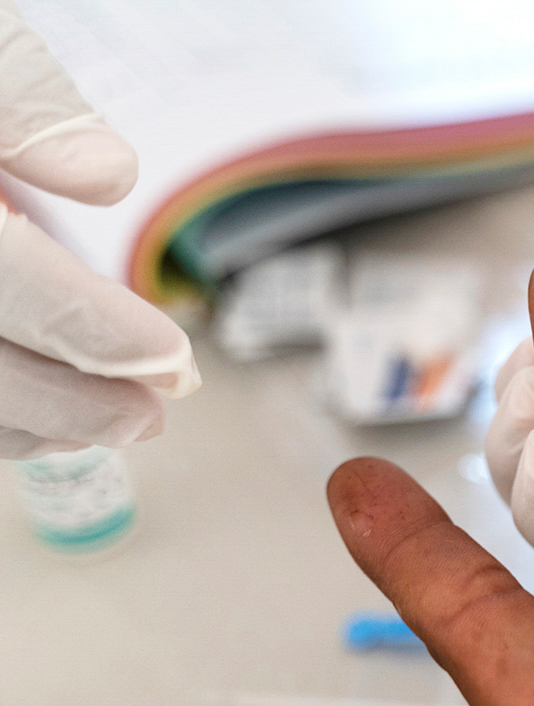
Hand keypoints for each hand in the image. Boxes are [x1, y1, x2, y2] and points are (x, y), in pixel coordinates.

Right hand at [0, 0, 197, 459]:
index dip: (96, 329)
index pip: (9, 276)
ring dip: (41, 423)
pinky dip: (4, 423)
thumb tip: (108, 177)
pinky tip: (63, 420)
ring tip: (127, 419)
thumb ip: (33, 109)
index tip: (172, 356)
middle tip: (159, 408)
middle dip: (76, 399)